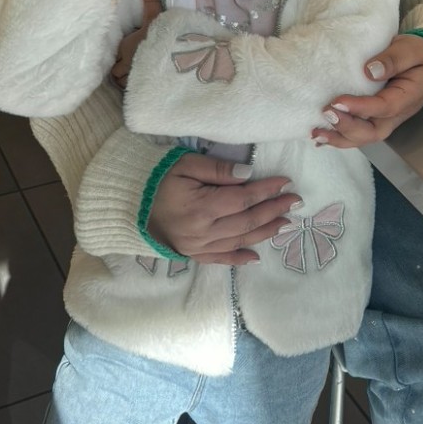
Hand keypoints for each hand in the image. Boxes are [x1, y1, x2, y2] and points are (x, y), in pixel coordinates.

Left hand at [111, 0, 162, 89]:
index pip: (116, 53)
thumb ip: (151, 0)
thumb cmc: (164, 35)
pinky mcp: (141, 88)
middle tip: (133, 67)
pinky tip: (145, 87)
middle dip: (121, 70)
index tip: (130, 54)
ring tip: (138, 78)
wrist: (174, 56)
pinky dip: (135, 89)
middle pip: (115, 71)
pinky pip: (132, 91)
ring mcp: (132, 77)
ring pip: (122, 83)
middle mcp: (125, 62)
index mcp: (126, 44)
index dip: (122, 54)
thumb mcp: (157, 16)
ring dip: (127, 80)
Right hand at [147, 152, 300, 264]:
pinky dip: (239, 257)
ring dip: (265, 232)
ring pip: (239, 240)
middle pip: (247, 221)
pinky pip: (220, 259)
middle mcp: (203, 231)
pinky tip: (256, 255)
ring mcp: (197, 246)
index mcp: (202, 207)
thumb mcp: (186, 165)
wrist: (127, 203)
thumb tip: (248, 174)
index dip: (267, 190)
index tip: (285, 182)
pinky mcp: (192, 254)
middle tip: (295, 201)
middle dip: (274, 210)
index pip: (244, 199)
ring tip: (285, 222)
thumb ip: (219, 170)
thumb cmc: (157, 178)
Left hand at [314, 34, 422, 148]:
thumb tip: (369, 71)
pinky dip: (340, 137)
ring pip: (364, 137)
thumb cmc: (419, 53)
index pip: (384, 107)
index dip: (360, 108)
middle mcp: (398, 113)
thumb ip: (394, 59)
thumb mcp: (411, 49)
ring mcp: (387, 118)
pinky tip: (321, 136)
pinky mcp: (376, 117)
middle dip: (348, 128)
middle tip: (326, 114)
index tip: (337, 102)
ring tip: (317, 132)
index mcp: (409, 96)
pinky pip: (359, 132)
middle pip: (373, 132)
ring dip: (340, 137)